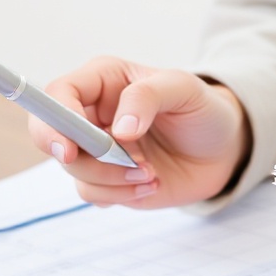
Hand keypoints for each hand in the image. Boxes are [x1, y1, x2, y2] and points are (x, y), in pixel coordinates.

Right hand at [28, 57, 251, 208]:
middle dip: (81, 158)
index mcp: (102, 80)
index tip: (72, 148)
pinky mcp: (107, 180)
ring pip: (75, 172)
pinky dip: (122, 194)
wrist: (222, 148)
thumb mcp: (184, 89)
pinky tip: (152, 183)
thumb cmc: (201, 108)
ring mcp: (97, 150)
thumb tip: (119, 130)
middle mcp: (91, 114)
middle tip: (121, 163)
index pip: (58, 94)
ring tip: (152, 171)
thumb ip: (148, 97)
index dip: (54, 120)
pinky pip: (94, 194)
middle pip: (53, 137)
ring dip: (113, 178)